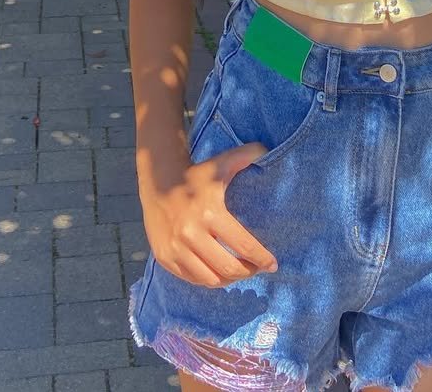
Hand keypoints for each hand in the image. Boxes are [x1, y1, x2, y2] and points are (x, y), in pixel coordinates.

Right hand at [141, 141, 278, 287]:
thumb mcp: (222, 162)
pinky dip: (208, 280)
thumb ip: (247, 154)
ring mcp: (176, 249)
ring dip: (230, 280)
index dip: (262, 258)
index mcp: (210, 213)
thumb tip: (268, 150)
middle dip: (249, 272)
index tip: (273, 264)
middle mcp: (191, 234)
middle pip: (228, 268)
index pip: (243, 245)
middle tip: (258, 269)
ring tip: (240, 273)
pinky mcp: (164, 258)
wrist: (158, 181)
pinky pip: (192, 279)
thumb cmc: (196, 175)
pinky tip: (219, 273)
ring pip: (210, 279)